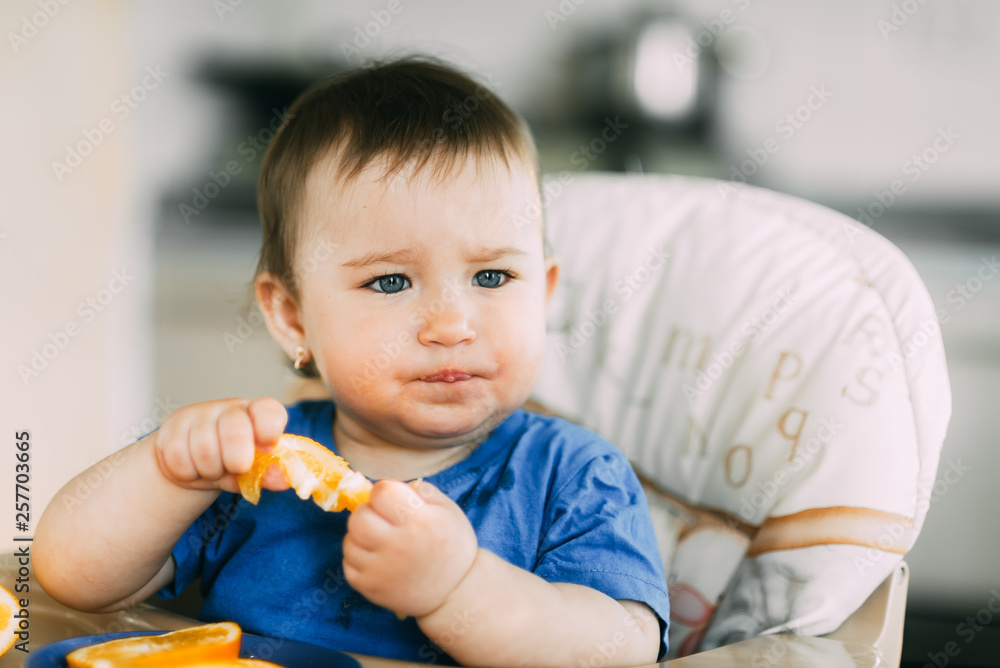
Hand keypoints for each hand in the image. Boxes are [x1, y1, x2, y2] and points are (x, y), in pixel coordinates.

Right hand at [152, 397, 289, 494]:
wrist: (194, 463)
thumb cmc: (232, 461)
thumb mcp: (254, 468)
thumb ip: (270, 473)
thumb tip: (285, 480)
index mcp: (257, 413)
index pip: (268, 410)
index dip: (269, 430)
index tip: (266, 449)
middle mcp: (229, 408)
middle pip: (236, 431)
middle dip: (237, 461)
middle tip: (236, 468)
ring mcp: (199, 414)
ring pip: (205, 450)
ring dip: (211, 471)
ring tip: (214, 469)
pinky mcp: (172, 426)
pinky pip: (178, 457)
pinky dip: (187, 472)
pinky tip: (193, 467)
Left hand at [343, 479, 477, 617]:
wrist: (455, 592)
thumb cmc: (452, 545)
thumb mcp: (448, 509)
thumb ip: (420, 490)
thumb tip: (387, 487)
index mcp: (420, 522)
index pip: (381, 491)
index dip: (385, 490)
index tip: (393, 500)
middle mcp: (398, 546)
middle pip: (359, 516)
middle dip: (368, 511)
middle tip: (382, 519)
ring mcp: (381, 570)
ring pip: (349, 540)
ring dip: (361, 535)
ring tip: (380, 540)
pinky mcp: (370, 588)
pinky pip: (348, 563)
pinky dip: (359, 557)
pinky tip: (376, 558)